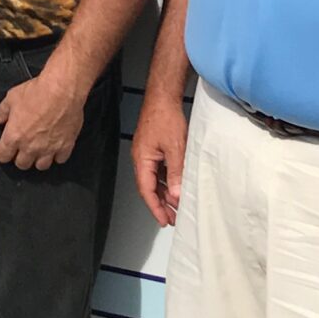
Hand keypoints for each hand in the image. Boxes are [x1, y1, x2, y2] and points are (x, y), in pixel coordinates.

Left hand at [0, 60, 87, 170]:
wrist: (62, 89)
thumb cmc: (38, 92)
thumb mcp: (12, 97)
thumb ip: (3, 111)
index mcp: (14, 136)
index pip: (2, 156)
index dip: (2, 153)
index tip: (4, 150)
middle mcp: (30, 146)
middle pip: (22, 164)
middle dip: (20, 158)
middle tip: (22, 149)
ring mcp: (49, 148)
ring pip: (41, 166)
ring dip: (39, 159)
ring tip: (39, 150)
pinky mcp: (65, 146)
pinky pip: (60, 159)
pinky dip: (58, 155)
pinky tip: (56, 147)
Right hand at [133, 94, 188, 226]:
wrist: (163, 97)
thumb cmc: (165, 118)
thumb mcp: (176, 148)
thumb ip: (176, 173)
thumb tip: (177, 195)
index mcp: (142, 160)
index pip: (147, 190)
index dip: (155, 207)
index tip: (164, 220)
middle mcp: (141, 159)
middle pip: (150, 188)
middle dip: (161, 205)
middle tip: (173, 219)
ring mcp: (147, 154)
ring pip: (155, 180)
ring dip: (165, 194)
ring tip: (177, 207)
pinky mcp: (154, 149)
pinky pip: (159, 171)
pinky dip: (167, 181)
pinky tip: (177, 187)